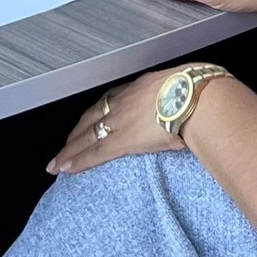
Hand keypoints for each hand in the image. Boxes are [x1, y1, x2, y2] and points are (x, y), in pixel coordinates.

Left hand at [47, 69, 187, 175]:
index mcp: (141, 88)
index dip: (98, 114)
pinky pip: (94, 152)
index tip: (90, 122)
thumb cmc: (198, 91)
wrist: (196, 95)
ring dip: (70, 149)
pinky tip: (64, 168)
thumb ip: (179, 102)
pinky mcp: (122, 139)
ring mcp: (120, 119)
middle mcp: (125, 101)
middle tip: (66, 145)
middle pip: (91, 118)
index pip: (111, 102)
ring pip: (86, 136)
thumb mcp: (185, 91)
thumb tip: (187, 112)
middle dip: (76, 133)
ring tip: (58, 162)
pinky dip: (76, 160)